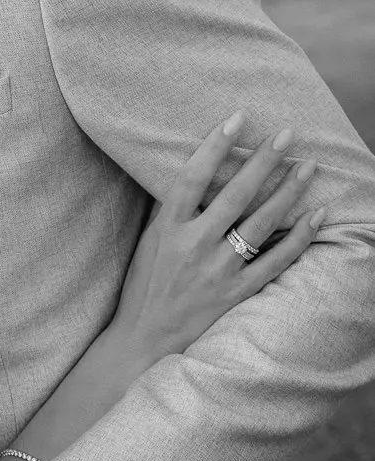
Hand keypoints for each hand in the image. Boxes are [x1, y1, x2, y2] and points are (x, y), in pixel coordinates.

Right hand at [111, 112, 323, 365]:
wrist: (143, 341)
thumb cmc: (145, 285)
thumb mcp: (150, 242)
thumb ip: (171, 211)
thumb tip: (196, 173)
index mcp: (168, 228)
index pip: (192, 177)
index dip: (215, 146)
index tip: (237, 119)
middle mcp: (193, 245)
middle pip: (235, 194)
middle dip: (263, 161)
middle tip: (286, 134)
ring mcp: (218, 271)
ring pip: (261, 223)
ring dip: (287, 192)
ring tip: (306, 166)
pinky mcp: (237, 294)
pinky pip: (276, 261)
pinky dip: (299, 237)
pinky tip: (317, 216)